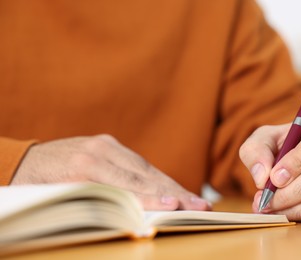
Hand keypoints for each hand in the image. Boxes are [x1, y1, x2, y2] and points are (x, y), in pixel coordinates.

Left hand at [11, 134, 209, 210]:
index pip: (127, 187)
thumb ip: (97, 206)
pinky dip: (156, 176)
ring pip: (145, 167)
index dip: (153, 197)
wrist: (22, 160)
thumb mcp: (60, 201)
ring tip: (194, 198)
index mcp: (83, 168)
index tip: (176, 205)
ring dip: (171, 184)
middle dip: (174, 192)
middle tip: (200, 204)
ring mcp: (105, 144)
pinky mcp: (108, 143)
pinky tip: (172, 187)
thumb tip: (132, 217)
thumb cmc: (37, 188)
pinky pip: (137, 162)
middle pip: (143, 175)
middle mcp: (98, 152)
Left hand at [239, 102, 300, 221]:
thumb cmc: (286, 142)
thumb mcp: (265, 137)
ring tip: (271, 209)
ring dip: (296, 209)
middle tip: (266, 201)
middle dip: (291, 192)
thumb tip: (262, 176)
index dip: (299, 161)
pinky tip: (287, 211)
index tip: (275, 177)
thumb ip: (256, 151)